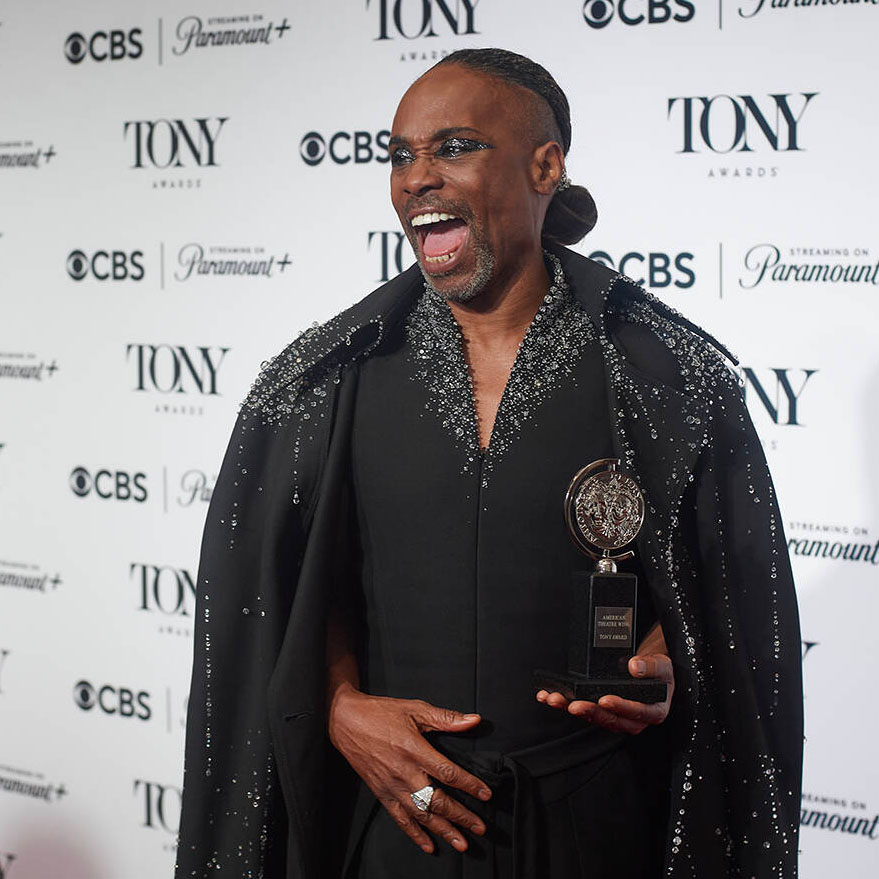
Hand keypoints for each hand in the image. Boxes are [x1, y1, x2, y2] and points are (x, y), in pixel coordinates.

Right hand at [328, 683, 491, 853]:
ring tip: (462, 843)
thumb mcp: (415, 709)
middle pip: (436, 800)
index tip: (486, 794)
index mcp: (414, 749)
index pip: (447, 772)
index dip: (469, 785)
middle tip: (480, 827)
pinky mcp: (381, 793)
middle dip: (461, 816)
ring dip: (442, 830)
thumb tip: (473, 720)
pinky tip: (428, 844)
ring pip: (420, 814)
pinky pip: (399, 818)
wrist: (345, 721)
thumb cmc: (381, 712)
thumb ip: (445, 718)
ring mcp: (391, 785)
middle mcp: (403, 772)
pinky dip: (414, 834)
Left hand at [536, 649, 674, 734]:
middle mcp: (634, 718)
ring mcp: (616, 716)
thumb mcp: (662, 665)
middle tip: (575, 705)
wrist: (651, 670)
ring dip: (572, 708)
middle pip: (612, 719)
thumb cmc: (658, 671)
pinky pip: (584, 710)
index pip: (638, 712)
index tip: (606, 700)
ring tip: (556, 699)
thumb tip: (634, 666)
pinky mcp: (601, 711)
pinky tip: (549, 696)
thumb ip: (651, 666)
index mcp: (653, 711)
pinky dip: (565, 704)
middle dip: (591, 712)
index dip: (621, 707)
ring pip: (594, 717)